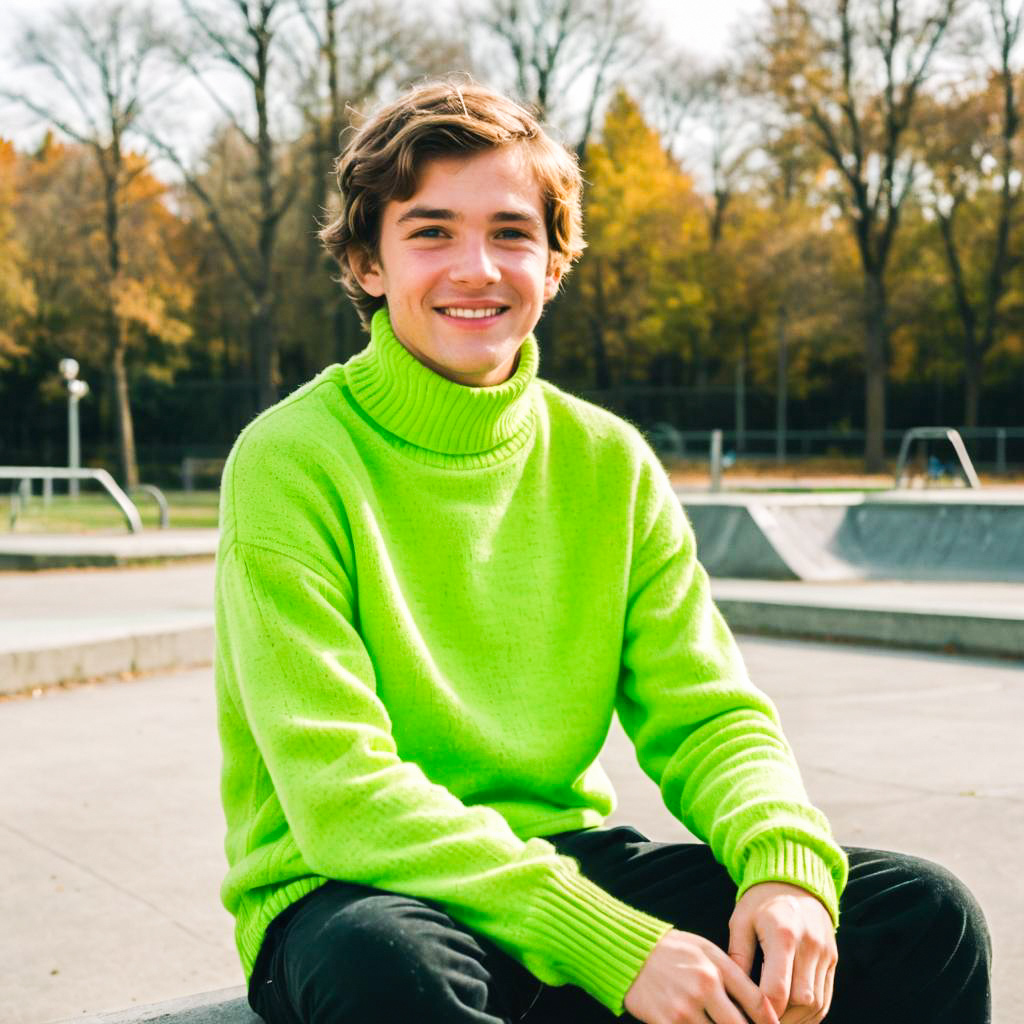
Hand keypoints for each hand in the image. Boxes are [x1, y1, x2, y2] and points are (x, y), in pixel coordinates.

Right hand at [624, 928, 780, 1023]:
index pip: (757, 1002)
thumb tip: (762, 1004)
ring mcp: (683, 1009)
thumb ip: (733, 972)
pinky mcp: (665, 1023)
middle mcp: (703, 988)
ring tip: (719, 1023)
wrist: (630, 952)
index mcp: (716, 968)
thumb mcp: (705, 949)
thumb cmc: (672, 950)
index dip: (771, 1021)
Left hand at [728, 882, 837, 1023]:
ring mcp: (825, 953)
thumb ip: (738, 957)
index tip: (747, 1017)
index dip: (763, 1011)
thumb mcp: (740, 922)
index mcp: (782, 934)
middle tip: (759, 1021)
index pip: (778, 989)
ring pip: (817, 1004)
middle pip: (802, 1001)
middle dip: (781, 1019)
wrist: (793, 879)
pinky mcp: (833, 959)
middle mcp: (809, 945)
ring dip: (797, 1020)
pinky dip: (811, 1013)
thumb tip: (733, 995)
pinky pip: (826, 997)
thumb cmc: (759, 901)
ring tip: (774, 1021)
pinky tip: (792, 1016)